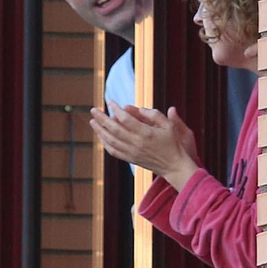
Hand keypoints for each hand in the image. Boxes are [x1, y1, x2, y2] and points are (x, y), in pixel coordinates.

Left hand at [89, 103, 203, 190]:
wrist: (173, 166)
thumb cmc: (172, 143)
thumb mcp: (168, 125)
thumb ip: (152, 114)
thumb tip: (134, 108)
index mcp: (146, 134)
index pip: (126, 119)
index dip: (116, 109)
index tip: (110, 101)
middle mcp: (137, 144)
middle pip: (114, 129)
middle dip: (102, 119)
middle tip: (93, 110)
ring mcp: (132, 153)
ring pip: (111, 141)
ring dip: (100, 131)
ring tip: (93, 121)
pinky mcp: (130, 159)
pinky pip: (113, 151)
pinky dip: (105, 143)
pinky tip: (101, 136)